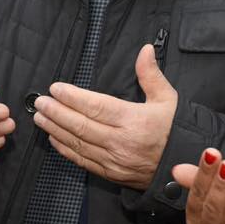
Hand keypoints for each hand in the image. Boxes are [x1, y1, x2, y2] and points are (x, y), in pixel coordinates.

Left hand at [33, 44, 177, 190]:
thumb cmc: (175, 130)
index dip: (73, 97)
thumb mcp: (168, 99)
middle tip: (40, 102)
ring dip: (55, 130)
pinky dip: (65, 149)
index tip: (56, 88)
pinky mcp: (111, 174)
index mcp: (134, 121)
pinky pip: (82, 161)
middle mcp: (121, 142)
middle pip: (81, 125)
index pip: (96, 107)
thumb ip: (151, 75)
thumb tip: (144, 49)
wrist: (184, 165)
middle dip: (56, 112)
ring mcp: (114, 161)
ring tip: (39, 117)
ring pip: (77, 144)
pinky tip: (53, 138)